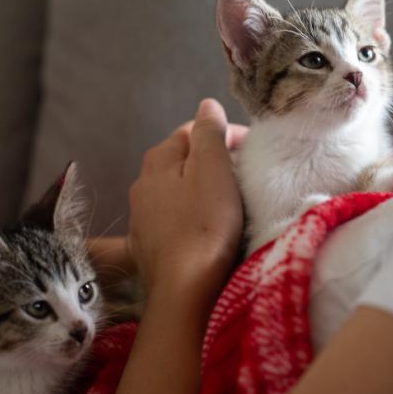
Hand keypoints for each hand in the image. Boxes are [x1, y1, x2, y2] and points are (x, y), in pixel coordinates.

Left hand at [127, 99, 243, 303]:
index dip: (223, 133)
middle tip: (242, 172)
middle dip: (210, 159)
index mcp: (159, 160)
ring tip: (226, 199)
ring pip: (174, 189)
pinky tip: (203, 226)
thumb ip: (209, 133)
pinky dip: (188, 213)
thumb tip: (206, 105)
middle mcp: (142, 183)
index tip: (250, 148)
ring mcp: (142, 216)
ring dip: (197, 187)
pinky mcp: (147, 245)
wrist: (185, 289)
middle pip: (181, 159)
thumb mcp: (213, 169)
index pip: (192, 130)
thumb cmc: (205, 224)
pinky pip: (170, 218)